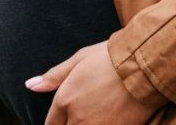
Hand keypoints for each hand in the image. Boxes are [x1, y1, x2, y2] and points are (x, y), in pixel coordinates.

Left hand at [26, 41, 158, 124]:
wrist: (145, 66)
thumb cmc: (112, 57)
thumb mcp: (80, 59)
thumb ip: (54, 76)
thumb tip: (30, 85)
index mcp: (65, 100)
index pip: (51, 124)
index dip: (56, 122)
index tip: (65, 117)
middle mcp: (77, 119)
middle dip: (69, 124)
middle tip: (84, 112)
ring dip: (85, 124)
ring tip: (97, 114)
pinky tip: (109, 118)